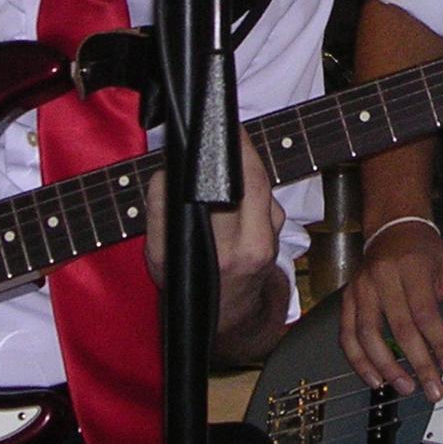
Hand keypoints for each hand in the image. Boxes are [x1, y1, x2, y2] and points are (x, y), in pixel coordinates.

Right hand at [144, 136, 286, 355]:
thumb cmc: (190, 285)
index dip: (228, 153)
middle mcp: (257, 242)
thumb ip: (161, 213)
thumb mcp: (161, 258)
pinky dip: (250, 181)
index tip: (217, 128)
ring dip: (246, 162)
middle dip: (240, 149)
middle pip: (256, 178)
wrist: (229, 315)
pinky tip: (234, 176)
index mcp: (227, 250)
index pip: (234, 186)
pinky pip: (265, 195)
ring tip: (225, 146)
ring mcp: (274, 236)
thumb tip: (168, 171)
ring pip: (263, 184)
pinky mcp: (281, 229)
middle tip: (223, 127)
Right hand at [338, 221, 442, 400]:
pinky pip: (347, 335)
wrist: (392, 230)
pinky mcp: (348, 299)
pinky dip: (358, 360)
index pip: (425, 312)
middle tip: (433, 388)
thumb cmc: (421, 252)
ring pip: (367, 334)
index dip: (439, 343)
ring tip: (406, 387)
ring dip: (386, 366)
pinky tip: (374, 378)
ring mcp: (362, 288)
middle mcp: (383, 276)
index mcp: (412, 267)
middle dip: (418, 363)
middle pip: (400, 327)